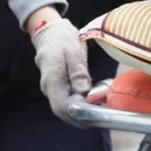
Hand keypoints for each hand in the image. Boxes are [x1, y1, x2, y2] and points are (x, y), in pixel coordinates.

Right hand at [29, 11, 91, 126]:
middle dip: (81, 116)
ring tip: (99, 108)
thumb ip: (78, 72)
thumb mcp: (73, 52)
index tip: (93, 119)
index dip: (76, 117)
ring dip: (81, 110)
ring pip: (66, 105)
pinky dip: (79, 101)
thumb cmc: (62, 40)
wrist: (51, 31)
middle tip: (100, 116)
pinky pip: (67, 98)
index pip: (61, 109)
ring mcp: (52, 87)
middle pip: (64, 111)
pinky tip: (92, 98)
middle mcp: (49, 88)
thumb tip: (83, 91)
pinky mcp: (57, 85)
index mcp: (52, 81)